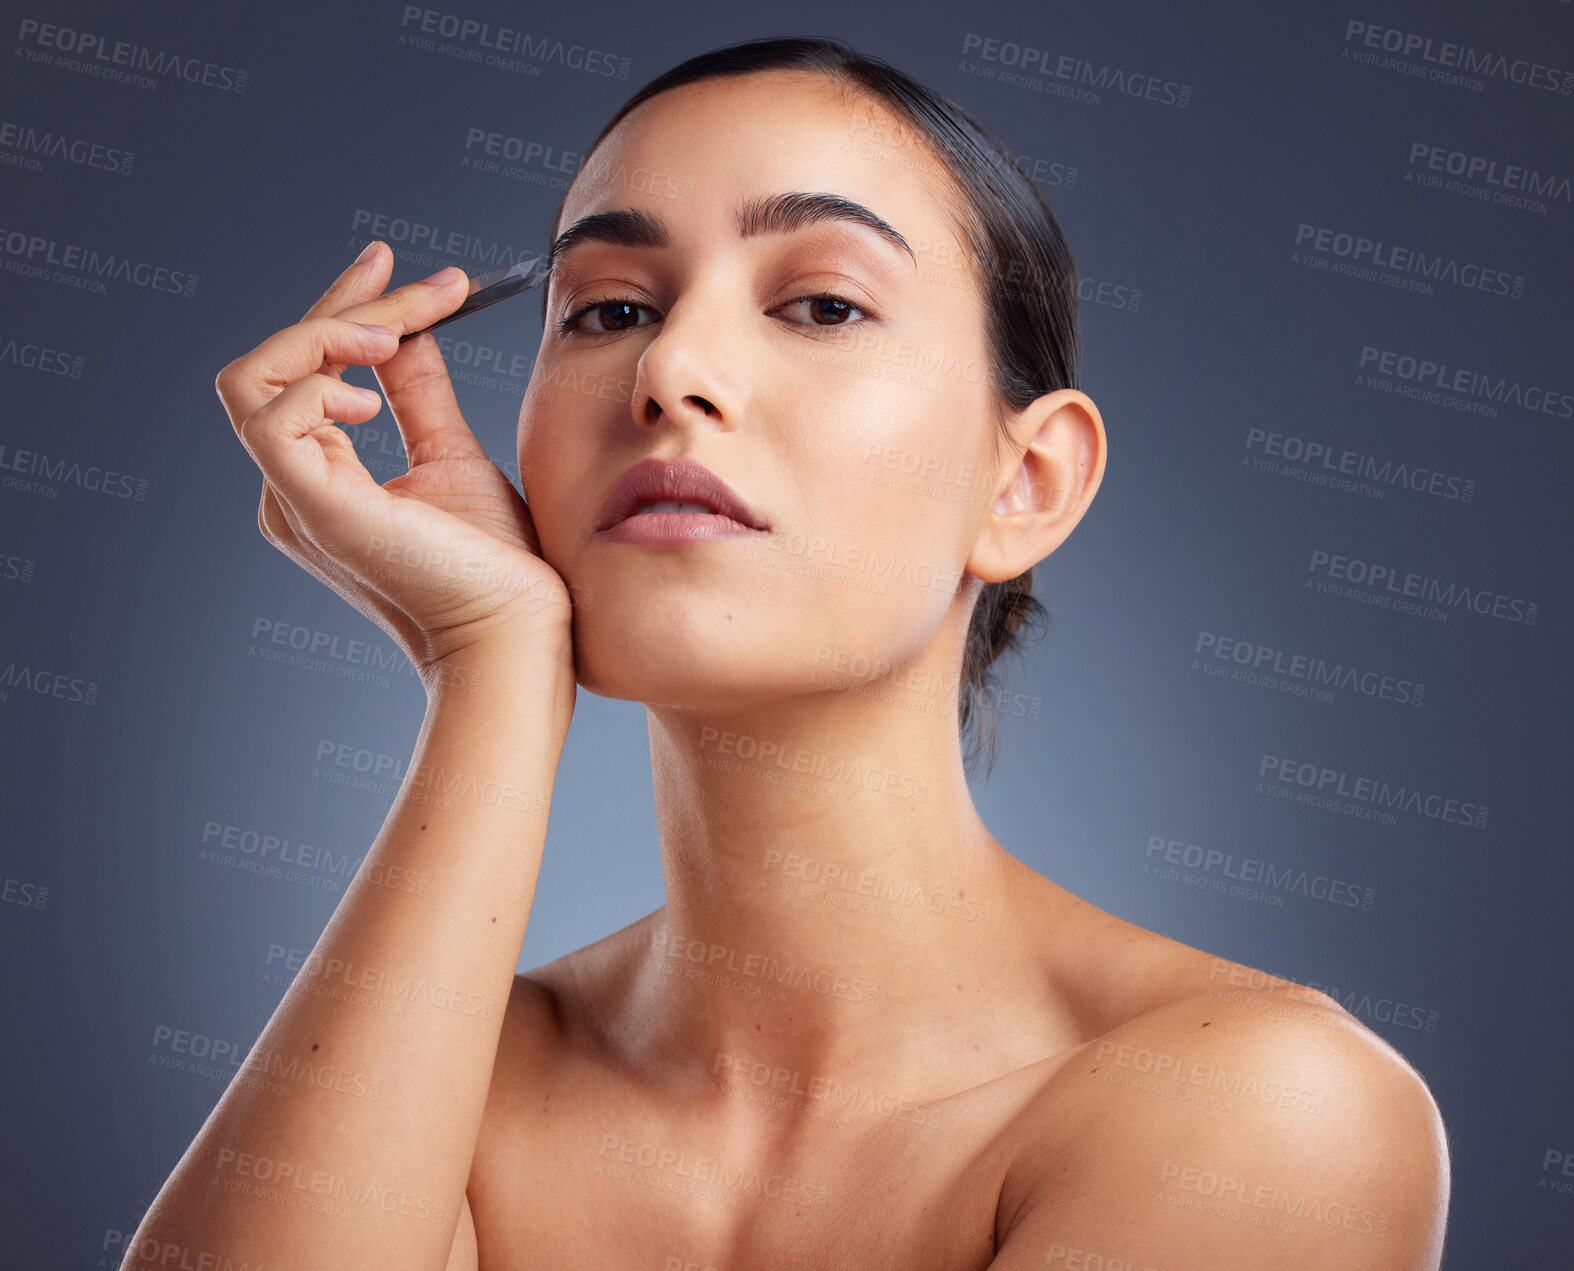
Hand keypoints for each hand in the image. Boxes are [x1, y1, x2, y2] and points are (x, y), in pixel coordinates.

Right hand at [215, 241, 574, 688]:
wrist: (519, 631)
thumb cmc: (496, 563)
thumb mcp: (450, 452)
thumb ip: (416, 392)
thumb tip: (407, 328)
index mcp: (320, 478)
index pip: (303, 371)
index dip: (342, 306)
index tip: (393, 261)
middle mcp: (292, 489)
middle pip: (275, 363)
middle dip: (346, 306)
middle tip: (424, 284)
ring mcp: (294, 500)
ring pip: (256, 377)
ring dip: (325, 334)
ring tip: (393, 336)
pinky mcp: (312, 509)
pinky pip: (270, 419)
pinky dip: (317, 383)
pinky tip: (371, 397)